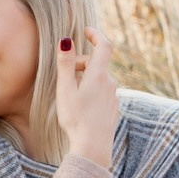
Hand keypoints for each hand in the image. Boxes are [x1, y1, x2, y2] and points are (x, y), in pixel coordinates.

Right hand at [51, 27, 119, 168]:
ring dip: (86, 79)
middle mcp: (110, 83)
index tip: (86, 31)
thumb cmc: (76, 118)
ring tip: (71, 95)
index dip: (96, 35)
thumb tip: (66, 40)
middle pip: (97, 64)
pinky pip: (102, 93)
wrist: (92, 147)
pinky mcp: (113, 109)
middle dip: (81, 63)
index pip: (104, 46)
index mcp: (98, 75)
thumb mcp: (65, 89)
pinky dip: (92, 91)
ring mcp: (113, 97)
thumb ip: (66, 64)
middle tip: (65, 76)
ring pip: (99, 79)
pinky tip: (82, 107)